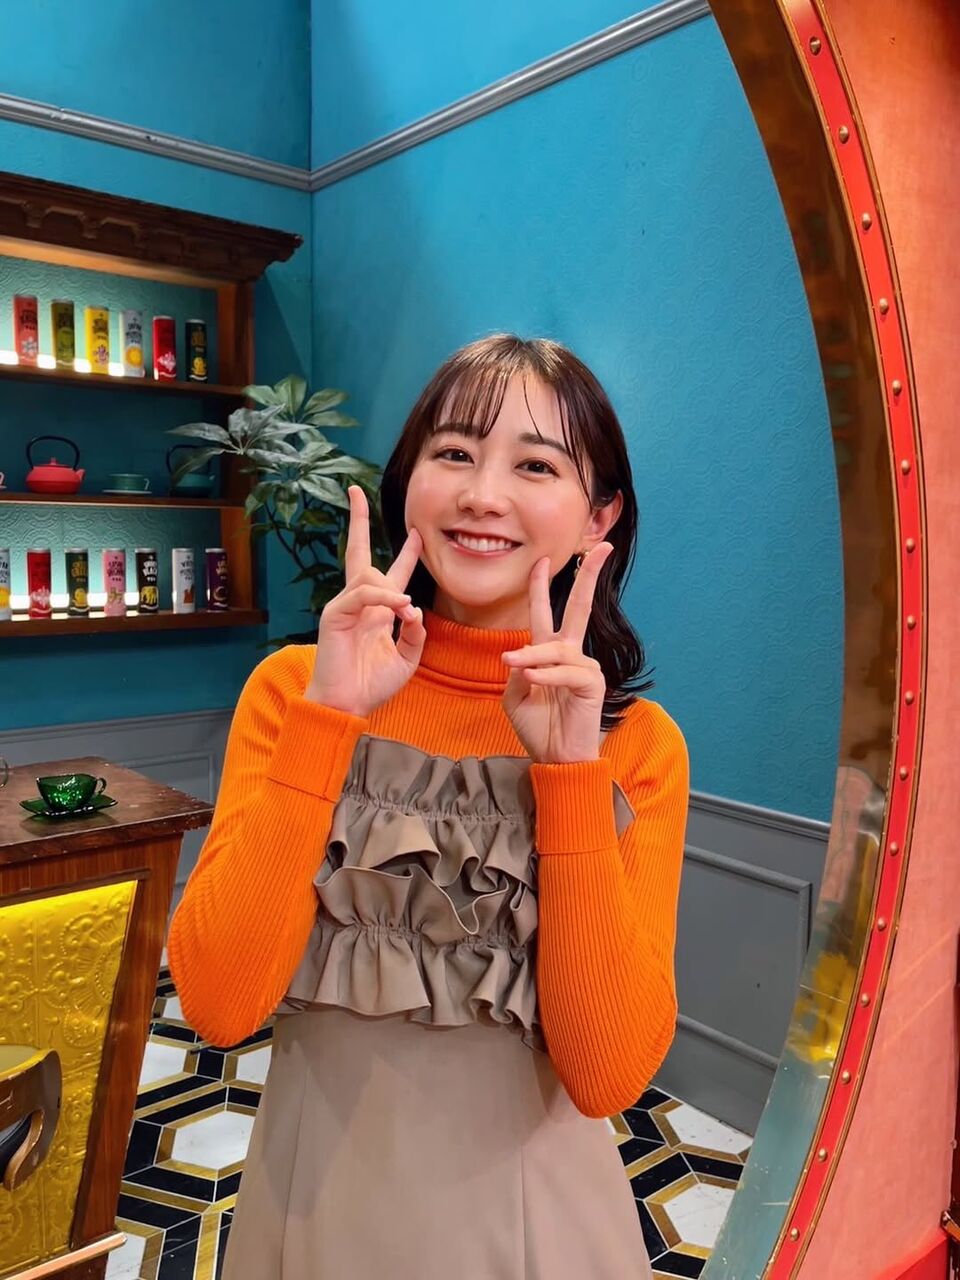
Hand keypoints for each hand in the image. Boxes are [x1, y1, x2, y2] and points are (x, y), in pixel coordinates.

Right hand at [305, 486, 424, 717]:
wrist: (347, 705)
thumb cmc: (372, 684)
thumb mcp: (407, 657)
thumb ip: (415, 632)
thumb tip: (414, 607)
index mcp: (378, 611)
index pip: (391, 573)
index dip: (406, 553)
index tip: (416, 532)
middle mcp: (360, 603)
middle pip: (358, 552)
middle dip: (358, 522)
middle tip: (355, 493)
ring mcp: (344, 606)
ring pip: (368, 576)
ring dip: (393, 590)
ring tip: (406, 611)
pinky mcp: (334, 614)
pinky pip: (362, 595)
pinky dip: (383, 599)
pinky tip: (399, 609)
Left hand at [500, 544, 613, 763]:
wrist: (555, 759)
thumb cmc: (538, 729)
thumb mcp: (515, 696)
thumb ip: (517, 671)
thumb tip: (520, 654)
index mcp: (551, 655)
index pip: (546, 614)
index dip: (541, 587)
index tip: (540, 560)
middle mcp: (571, 655)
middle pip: (579, 608)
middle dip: (588, 577)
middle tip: (599, 548)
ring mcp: (585, 667)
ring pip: (556, 648)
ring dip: (532, 657)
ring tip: (515, 666)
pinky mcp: (593, 683)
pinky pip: (566, 671)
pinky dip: (546, 675)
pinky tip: (533, 680)